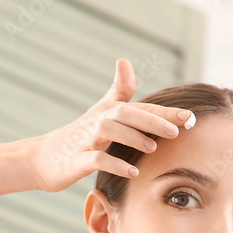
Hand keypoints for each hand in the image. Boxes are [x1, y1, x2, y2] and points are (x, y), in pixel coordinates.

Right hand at [29, 58, 192, 192]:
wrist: (41, 158)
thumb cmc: (77, 137)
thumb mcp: (98, 111)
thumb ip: (118, 90)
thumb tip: (124, 60)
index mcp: (107, 111)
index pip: (139, 108)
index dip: (164, 111)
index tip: (191, 117)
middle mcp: (96, 121)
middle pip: (126, 113)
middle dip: (152, 120)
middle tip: (177, 131)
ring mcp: (85, 140)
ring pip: (109, 131)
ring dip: (132, 137)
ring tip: (153, 148)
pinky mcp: (75, 161)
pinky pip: (96, 159)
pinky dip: (114, 164)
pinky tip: (132, 172)